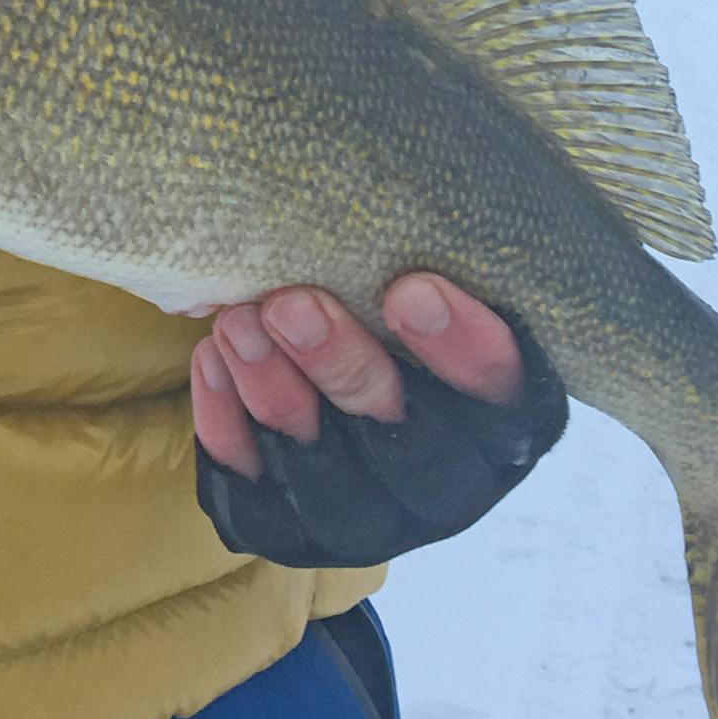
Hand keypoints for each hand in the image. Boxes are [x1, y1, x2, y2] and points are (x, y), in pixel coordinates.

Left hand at [190, 275, 567, 566]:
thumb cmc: (384, 301)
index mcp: (503, 426)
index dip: (466, 353)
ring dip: (277, 396)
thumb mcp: (414, 275)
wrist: (321, 367)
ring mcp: (369, 520)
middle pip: (412, 451)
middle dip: (347, 369)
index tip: (412, 286)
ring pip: (329, 482)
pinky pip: (256, 499)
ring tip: (236, 321)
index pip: (508, 401)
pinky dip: (228, 429)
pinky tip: (210, 361)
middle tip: (292, 302)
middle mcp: (446, 487)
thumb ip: (406, 257)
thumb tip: (348, 186)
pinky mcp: (292, 531)